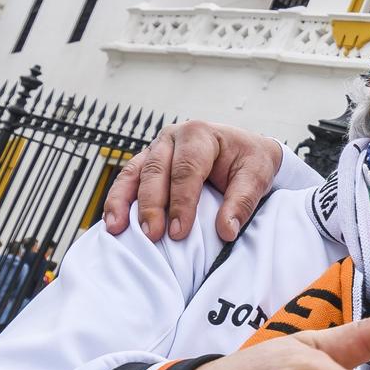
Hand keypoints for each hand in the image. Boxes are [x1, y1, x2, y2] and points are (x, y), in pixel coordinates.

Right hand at [104, 121, 283, 242]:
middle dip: (152, 205)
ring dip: (122, 202)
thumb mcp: (257, 176)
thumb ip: (243, 202)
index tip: (179, 232)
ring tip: (116, 229)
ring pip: (133, 173)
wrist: (245, 149)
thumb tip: (226, 231)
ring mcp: (155, 149)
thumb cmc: (250, 161)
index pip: (187, 170)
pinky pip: (127, 180)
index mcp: (199, 134)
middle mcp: (172, 137)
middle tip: (153, 235)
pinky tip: (112, 221)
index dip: (181, 202)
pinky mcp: (146, 163)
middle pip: (156, 171)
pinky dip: (117, 200)